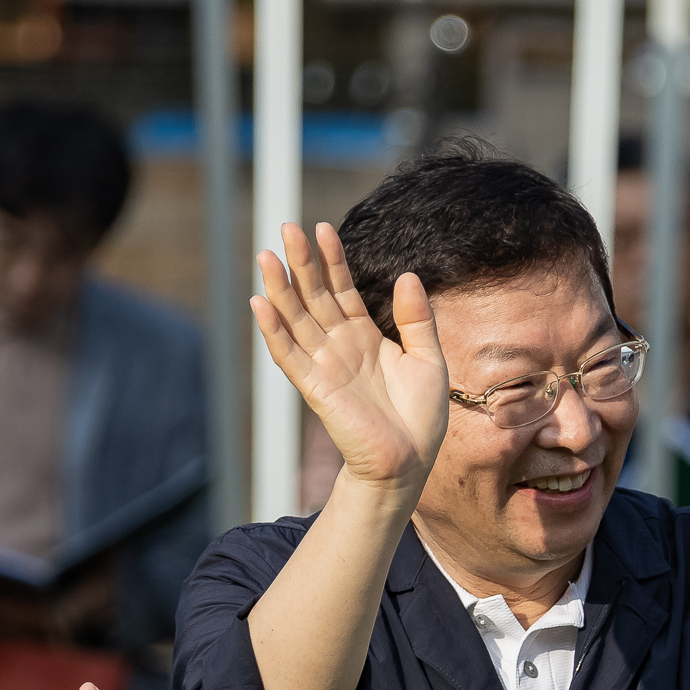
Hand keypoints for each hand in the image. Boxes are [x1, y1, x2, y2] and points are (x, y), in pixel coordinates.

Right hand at [250, 222, 448, 497]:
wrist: (408, 462)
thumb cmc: (420, 418)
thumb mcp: (429, 359)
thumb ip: (417, 319)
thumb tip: (408, 275)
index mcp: (364, 336)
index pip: (342, 289)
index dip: (332, 260)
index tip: (323, 228)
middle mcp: (339, 346)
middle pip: (314, 296)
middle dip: (301, 262)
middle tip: (287, 227)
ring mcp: (324, 365)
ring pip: (295, 319)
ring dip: (279, 288)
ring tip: (266, 256)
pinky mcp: (315, 387)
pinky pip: (288, 355)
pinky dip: (273, 331)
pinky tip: (260, 304)